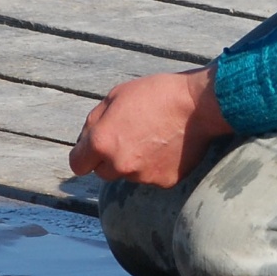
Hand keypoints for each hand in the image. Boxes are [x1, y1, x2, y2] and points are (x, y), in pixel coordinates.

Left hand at [69, 67, 233, 187]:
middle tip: (130, 137)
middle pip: (104, 172)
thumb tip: (86, 139)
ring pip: (129, 174)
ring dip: (135, 162)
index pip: (77, 164)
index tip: (94, 150)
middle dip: (111, 158)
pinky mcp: (165, 181)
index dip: (84, 156)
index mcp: (102, 142)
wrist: (198, 105)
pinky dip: (157, 166)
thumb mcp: (116, 95)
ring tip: (154, 138)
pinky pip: (153, 177)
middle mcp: (119, 164)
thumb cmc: (156, 94)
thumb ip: (95, 122)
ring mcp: (143, 176)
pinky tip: (168, 146)